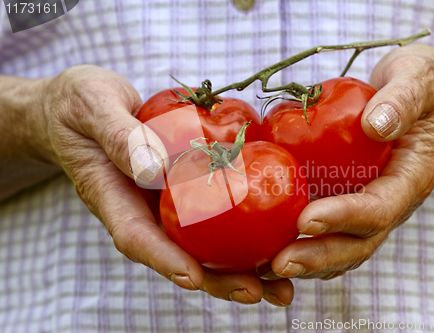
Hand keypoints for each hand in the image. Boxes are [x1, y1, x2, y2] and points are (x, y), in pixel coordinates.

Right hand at [32, 65, 291, 305]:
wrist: (79, 106)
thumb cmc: (78, 104)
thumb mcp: (91, 106)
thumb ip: (119, 136)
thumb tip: (154, 170)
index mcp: (110, 195)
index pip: (134, 236)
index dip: (164, 259)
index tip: (194, 278)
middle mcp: (139, 208)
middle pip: (176, 253)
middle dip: (215, 279)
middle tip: (258, 292)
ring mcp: (161, 203)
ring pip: (198, 243)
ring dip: (238, 267)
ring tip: (279, 286)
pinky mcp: (180, 190)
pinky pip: (209, 214)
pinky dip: (240, 232)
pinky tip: (274, 240)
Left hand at [261, 44, 433, 279]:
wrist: (424, 96)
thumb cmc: (423, 84)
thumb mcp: (419, 77)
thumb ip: (403, 99)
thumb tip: (375, 125)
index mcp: (411, 177)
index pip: (379, 208)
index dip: (343, 218)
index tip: (305, 220)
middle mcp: (392, 200)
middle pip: (359, 242)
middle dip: (319, 256)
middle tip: (278, 263)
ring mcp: (372, 204)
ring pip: (344, 247)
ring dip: (308, 262)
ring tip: (266, 268)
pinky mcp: (352, 200)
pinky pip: (331, 232)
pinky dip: (303, 245)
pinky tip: (270, 249)